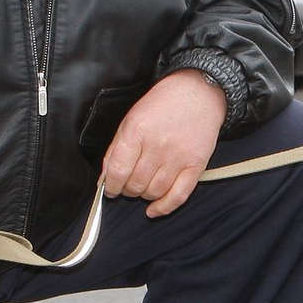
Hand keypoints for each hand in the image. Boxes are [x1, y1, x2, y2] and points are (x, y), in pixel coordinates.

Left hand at [103, 70, 225, 217]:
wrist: (198, 92)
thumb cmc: (162, 104)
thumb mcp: (131, 118)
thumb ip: (116, 149)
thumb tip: (105, 178)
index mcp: (137, 131)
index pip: (118, 170)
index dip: (111, 185)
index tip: (110, 189)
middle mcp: (158, 145)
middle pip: (135, 184)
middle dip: (127, 190)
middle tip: (128, 186)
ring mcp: (178, 156)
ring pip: (154, 192)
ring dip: (144, 195)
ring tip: (143, 188)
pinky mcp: (196, 164)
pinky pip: (179, 195)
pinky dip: (164, 207)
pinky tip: (154, 210)